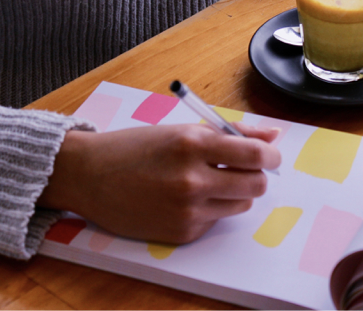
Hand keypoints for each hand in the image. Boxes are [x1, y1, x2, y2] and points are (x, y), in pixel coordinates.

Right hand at [38, 123, 280, 243]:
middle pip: (256, 184)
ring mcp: (187, 209)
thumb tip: (273, 137)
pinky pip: (216, 220)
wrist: (89, 176)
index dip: (270, 156)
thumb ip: (230, 133)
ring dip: (234, 192)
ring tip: (209, 181)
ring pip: (241, 204)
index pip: (255, 155)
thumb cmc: (135, 148)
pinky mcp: (182, 232)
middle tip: (243, 169)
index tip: (270, 155)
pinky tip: (184, 198)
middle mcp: (192, 179)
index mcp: (192, 143)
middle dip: (256, 175)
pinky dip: (210, 208)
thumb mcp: (181, 130)